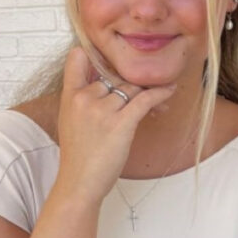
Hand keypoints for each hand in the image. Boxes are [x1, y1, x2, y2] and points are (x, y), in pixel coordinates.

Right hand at [53, 47, 175, 203]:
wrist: (79, 183)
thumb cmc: (79, 155)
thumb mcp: (71, 120)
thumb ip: (84, 98)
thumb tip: (108, 83)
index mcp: (70, 96)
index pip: (78, 59)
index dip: (96, 54)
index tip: (113, 58)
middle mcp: (84, 98)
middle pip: (115, 76)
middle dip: (132, 83)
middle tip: (145, 92)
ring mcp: (102, 110)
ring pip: (132, 88)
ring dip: (147, 91)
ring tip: (158, 100)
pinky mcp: (121, 123)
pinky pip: (145, 99)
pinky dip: (160, 94)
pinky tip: (168, 91)